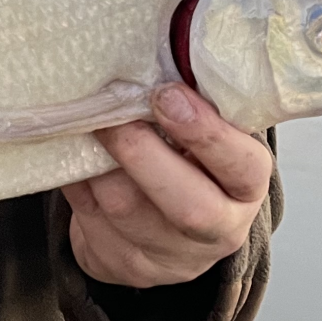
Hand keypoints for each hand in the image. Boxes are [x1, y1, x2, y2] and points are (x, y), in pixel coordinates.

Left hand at [61, 83, 272, 288]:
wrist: (163, 231)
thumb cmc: (186, 163)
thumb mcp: (202, 135)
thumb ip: (192, 103)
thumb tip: (150, 54)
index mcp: (244, 188)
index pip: (243, 166)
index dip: (206, 132)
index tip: (166, 94)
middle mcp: (218, 229)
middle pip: (187, 206)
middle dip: (142, 154)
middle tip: (113, 115)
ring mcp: (170, 256)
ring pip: (125, 209)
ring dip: (98, 163)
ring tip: (88, 127)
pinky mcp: (126, 266)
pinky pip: (89, 217)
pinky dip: (77, 180)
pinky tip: (77, 157)